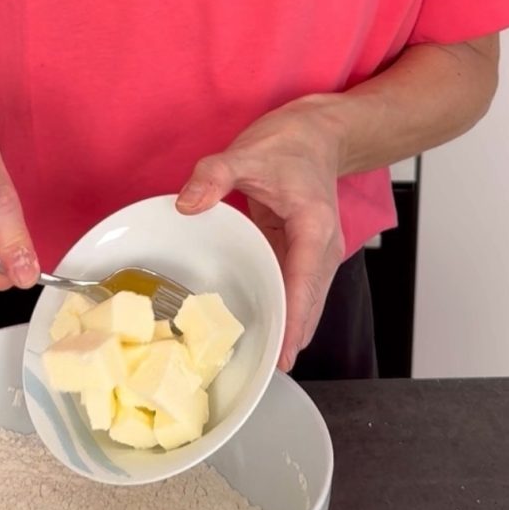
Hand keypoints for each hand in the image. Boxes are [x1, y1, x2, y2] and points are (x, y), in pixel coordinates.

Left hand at [176, 96, 346, 371]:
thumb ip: (214, 176)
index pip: (304, 283)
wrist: (319, 135)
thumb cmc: (292, 144)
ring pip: (303, 305)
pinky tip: (260, 333)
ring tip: (260, 366)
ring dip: (286, 332)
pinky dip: (281, 314)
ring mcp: (313, 257)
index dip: (294, 321)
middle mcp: (322, 250)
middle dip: (289, 340)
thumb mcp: (248, 152)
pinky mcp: (301, 258)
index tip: (284, 355)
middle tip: (262, 374)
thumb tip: (187, 204)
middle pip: (308, 306)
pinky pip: (292, 293)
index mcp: (315, 228)